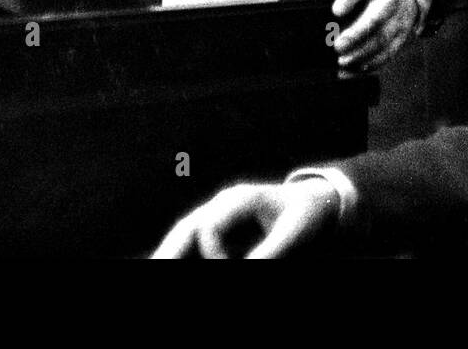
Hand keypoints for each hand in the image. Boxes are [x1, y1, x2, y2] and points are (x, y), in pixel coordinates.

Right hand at [151, 180, 338, 257]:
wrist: (312, 202)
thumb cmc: (305, 215)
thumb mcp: (293, 233)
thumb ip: (270, 251)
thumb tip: (246, 267)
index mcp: (239, 199)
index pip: (210, 227)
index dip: (214, 254)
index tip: (234, 265)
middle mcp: (222, 204)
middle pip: (187, 227)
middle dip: (170, 250)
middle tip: (156, 266)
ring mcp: (218, 214)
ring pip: (184, 234)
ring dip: (170, 252)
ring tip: (155, 265)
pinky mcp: (220, 227)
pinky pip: (194, 241)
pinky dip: (181, 252)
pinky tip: (169, 260)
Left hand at [307, 0, 429, 72]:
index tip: (335, 11)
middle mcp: (389, 0)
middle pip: (376, 18)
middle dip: (356, 34)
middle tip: (337, 46)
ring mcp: (398, 20)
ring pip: (382, 39)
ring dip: (362, 53)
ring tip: (342, 62)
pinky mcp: (402, 37)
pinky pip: (389, 53)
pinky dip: (372, 64)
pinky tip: (356, 69)